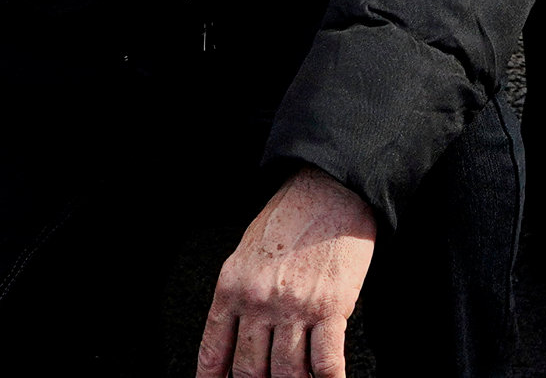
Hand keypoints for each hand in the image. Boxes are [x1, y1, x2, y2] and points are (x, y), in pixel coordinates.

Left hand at [194, 166, 376, 377]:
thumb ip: (240, 295)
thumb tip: (239, 336)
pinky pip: (326, 362)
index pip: (214, 351)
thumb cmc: (292, 215)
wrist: (331, 187)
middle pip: (251, 370)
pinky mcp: (331, 308)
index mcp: (232, 288)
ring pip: (288, 373)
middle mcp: (259, 302)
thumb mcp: (247, 253)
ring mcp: (295, 308)